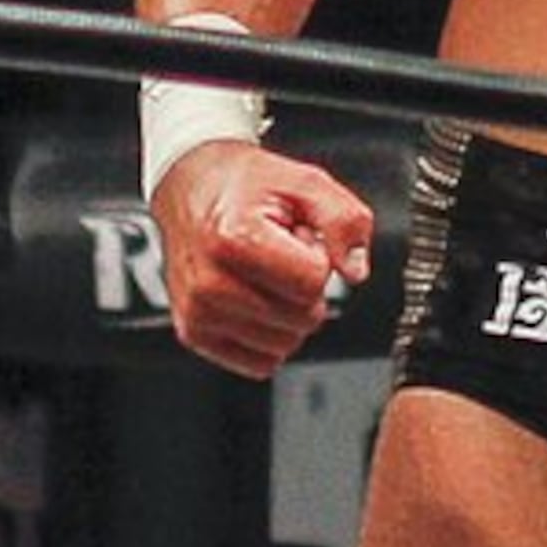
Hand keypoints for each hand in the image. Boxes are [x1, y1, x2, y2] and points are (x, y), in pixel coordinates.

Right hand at [152, 140, 376, 379]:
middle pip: (302, 319)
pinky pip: (260, 363)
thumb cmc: (246, 186)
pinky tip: (254, 299)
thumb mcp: (305, 183)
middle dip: (305, 288)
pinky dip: (269, 337)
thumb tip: (355, 270)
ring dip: (287, 314)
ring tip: (265, 274)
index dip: (318, 258)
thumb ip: (344, 220)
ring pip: (285, 346)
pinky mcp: (194, 334)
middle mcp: (210, 282)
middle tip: (281, 254)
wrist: (191, 188)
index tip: (297, 237)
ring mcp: (198, 313)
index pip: (312, 282)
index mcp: (235, 239)